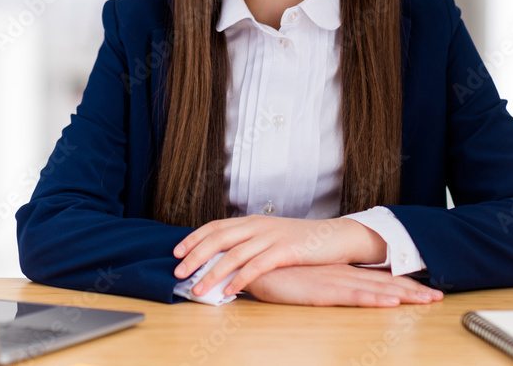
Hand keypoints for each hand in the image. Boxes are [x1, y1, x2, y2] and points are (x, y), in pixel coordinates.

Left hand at [172, 215, 385, 297]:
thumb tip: (224, 257)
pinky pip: (258, 266)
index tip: (176, 252)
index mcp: (253, 221)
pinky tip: (230, 290)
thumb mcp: (272, 237)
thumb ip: (250, 243)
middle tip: (178, 272)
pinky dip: (241, 278)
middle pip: (219, 238)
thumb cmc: (302, 242)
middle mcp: (259, 225)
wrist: (336, 237)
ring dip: (213, 272)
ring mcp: (272, 237)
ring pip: (234, 254)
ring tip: (199, 288)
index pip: (216, 226)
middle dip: (195, 255)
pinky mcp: (286, 251)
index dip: (194, 238)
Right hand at [242, 264, 443, 306]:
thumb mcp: (304, 281)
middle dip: (412, 292)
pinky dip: (373, 300)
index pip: (377, 280)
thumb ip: (320, 284)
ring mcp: (333, 282)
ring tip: (427, 300)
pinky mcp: (321, 291)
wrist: (251, 265)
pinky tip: (390, 303)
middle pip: (384, 284)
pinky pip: (352, 297)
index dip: (402, 286)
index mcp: (338, 273)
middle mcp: (341, 275)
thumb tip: (332, 290)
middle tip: (438, 298)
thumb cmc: (276, 275)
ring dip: (403, 296)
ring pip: (375, 290)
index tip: (425, 292)